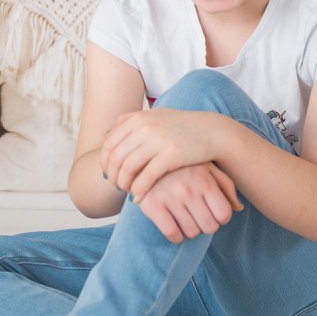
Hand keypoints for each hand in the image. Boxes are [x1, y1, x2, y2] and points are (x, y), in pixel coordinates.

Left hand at [101, 108, 221, 200]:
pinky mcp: (170, 155)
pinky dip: (138, 190)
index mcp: (137, 118)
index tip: (108, 173)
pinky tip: (139, 198)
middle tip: (116, 186)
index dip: (104, 161)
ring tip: (128, 192)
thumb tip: (108, 135)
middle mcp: (144, 127)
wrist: (211, 132)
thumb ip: (132, 122)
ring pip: (127, 169)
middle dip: (113, 175)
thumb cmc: (182, 127)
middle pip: (115, 157)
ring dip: (124, 184)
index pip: (109, 143)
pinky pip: (145, 177)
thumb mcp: (156, 117)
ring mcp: (157, 141)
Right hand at [135, 164, 242, 243]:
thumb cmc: (183, 165)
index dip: (220, 218)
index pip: (224, 215)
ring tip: (184, 218)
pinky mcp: (152, 205)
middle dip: (205, 225)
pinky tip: (173, 225)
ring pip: (191, 233)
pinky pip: (172, 234)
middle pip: (210, 227)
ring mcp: (169, 197)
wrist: (145, 157)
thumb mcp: (207, 168)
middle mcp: (188, 188)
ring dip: (189, 230)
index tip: (212, 212)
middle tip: (197, 217)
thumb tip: (238, 208)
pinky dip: (175, 236)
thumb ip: (226, 186)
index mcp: (204, 179)